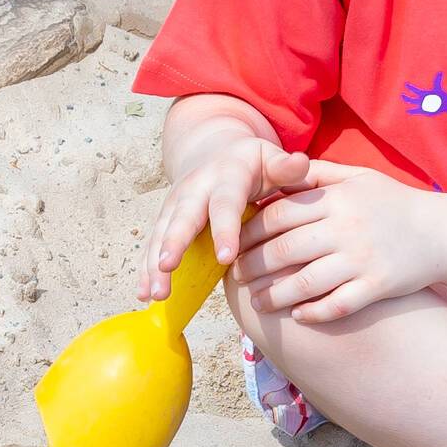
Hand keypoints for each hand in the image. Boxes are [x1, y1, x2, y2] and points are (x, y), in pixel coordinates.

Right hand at [148, 132, 298, 300]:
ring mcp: (175, 205)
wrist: (214, 151)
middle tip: (168, 267)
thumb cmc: (251, 164)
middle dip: (174, 242)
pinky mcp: (165, 220)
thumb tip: (301, 162)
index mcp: (225, 176)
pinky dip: (146, 269)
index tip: (225, 257)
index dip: (224, 229)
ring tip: (155, 294)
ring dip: (155, 264)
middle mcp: (194, 189)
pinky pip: (153, 245)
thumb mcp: (269, 159)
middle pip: (182, 217)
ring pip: (161, 234)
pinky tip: (145, 295)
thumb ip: (285, 168)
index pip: (225, 204)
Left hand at [233, 156, 446, 324]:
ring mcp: (362, 259)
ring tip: (257, 302)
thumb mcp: (359, 178)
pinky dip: (313, 312)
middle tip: (236, 276)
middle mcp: (347, 228)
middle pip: (285, 250)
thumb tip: (278, 171)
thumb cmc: (394, 203)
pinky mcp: (378, 286)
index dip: (250, 230)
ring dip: (274, 295)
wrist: (443, 232)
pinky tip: (297, 316)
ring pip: (305, 283)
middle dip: (253, 265)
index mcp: (337, 199)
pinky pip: (337, 305)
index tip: (234, 242)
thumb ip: (318, 175)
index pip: (280, 214)